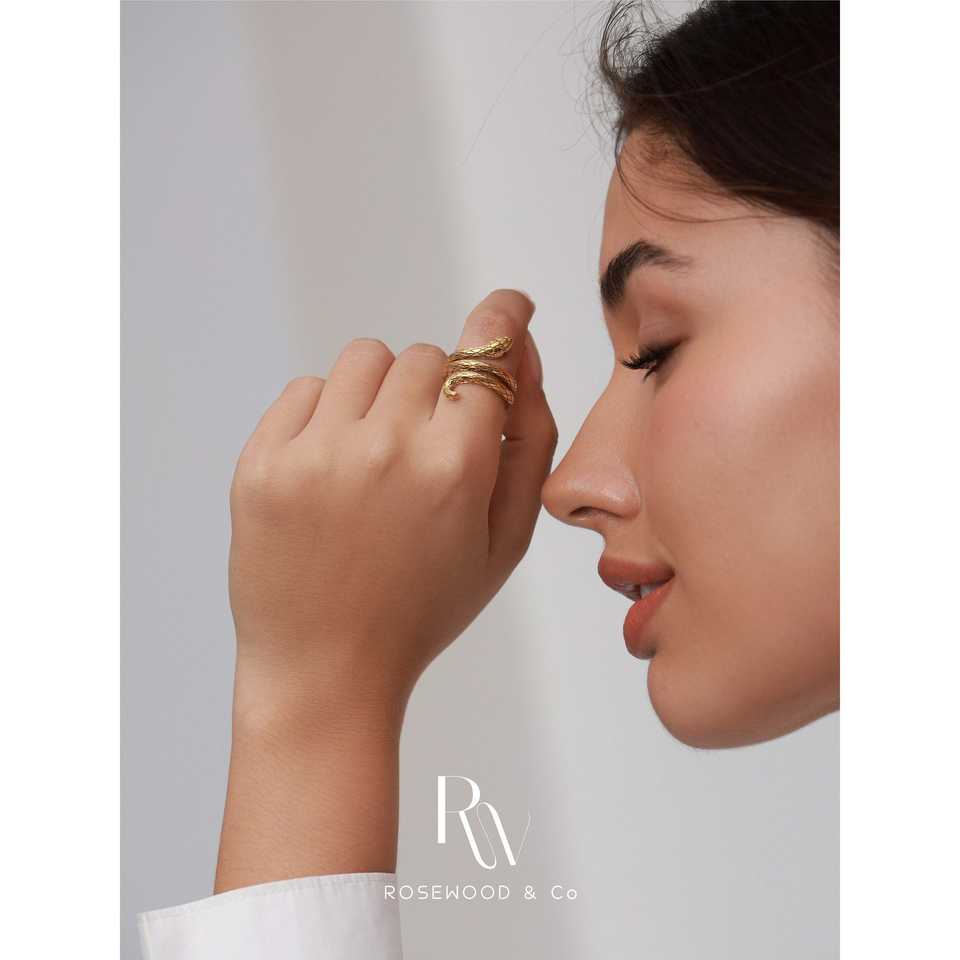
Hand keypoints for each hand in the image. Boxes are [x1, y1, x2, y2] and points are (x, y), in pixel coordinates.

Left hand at [227, 289, 557, 733]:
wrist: (326, 669)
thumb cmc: (425, 607)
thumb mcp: (505, 540)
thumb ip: (529, 442)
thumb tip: (524, 356)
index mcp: (456, 467)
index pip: (488, 351)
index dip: (503, 321)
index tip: (508, 308)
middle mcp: (385, 446)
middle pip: (427, 356)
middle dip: (439, 390)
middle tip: (427, 448)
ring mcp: (316, 451)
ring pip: (366, 359)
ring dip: (382, 392)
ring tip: (376, 454)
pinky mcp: (261, 461)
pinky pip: (306, 389)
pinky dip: (328, 414)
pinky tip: (333, 470)